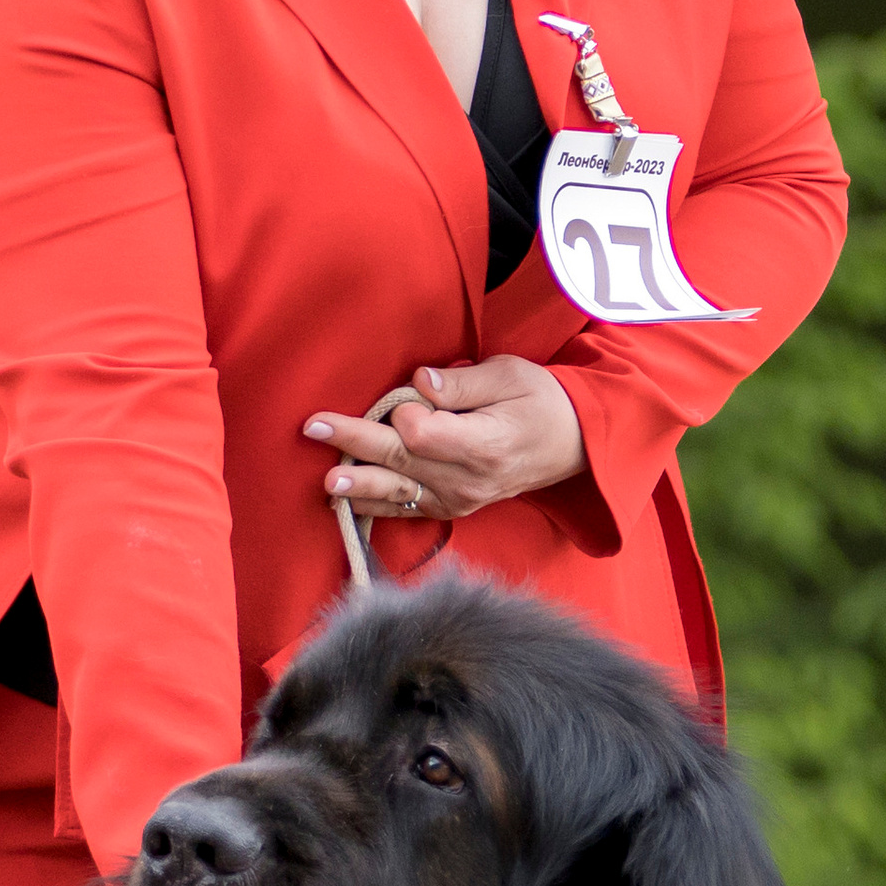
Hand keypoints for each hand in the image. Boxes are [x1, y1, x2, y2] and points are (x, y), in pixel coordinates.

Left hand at [303, 357, 585, 526]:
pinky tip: (345, 498)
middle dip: (355, 442)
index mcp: (485, 443)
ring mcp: (459, 498)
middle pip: (402, 461)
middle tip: (313, 427)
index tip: (408, 395)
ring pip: (399, 492)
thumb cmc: (540, 401)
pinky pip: (408, 509)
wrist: (571, 446)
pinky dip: (377, 504)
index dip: (406, 413)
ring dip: (360, 485)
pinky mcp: (452, 507)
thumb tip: (419, 383)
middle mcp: (468, 479)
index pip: (425, 435)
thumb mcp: (510, 376)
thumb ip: (462, 383)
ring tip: (327, 483)